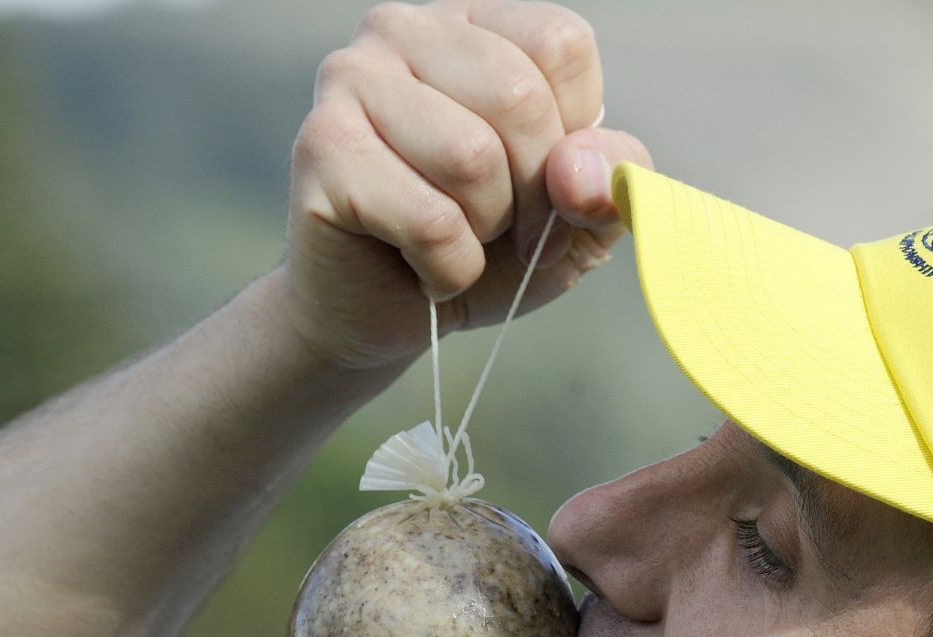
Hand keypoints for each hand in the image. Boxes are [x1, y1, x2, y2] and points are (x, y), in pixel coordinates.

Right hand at [282, 0, 652, 370]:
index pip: (562, 45)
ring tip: (456, 238)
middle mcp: (404, 30)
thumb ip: (611, 175)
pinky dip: (448, 269)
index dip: (575, 137)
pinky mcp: (321, 148)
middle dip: (532, 194)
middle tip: (507, 232)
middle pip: (519, 97)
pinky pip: (428, 221)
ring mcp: (351, 79)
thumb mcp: (576, 213)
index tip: (549, 185)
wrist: (388, 312)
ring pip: (470, 157)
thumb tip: (579, 171)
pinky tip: (420, 266)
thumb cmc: (484, 246)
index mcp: (475, 24)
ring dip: (484, 230)